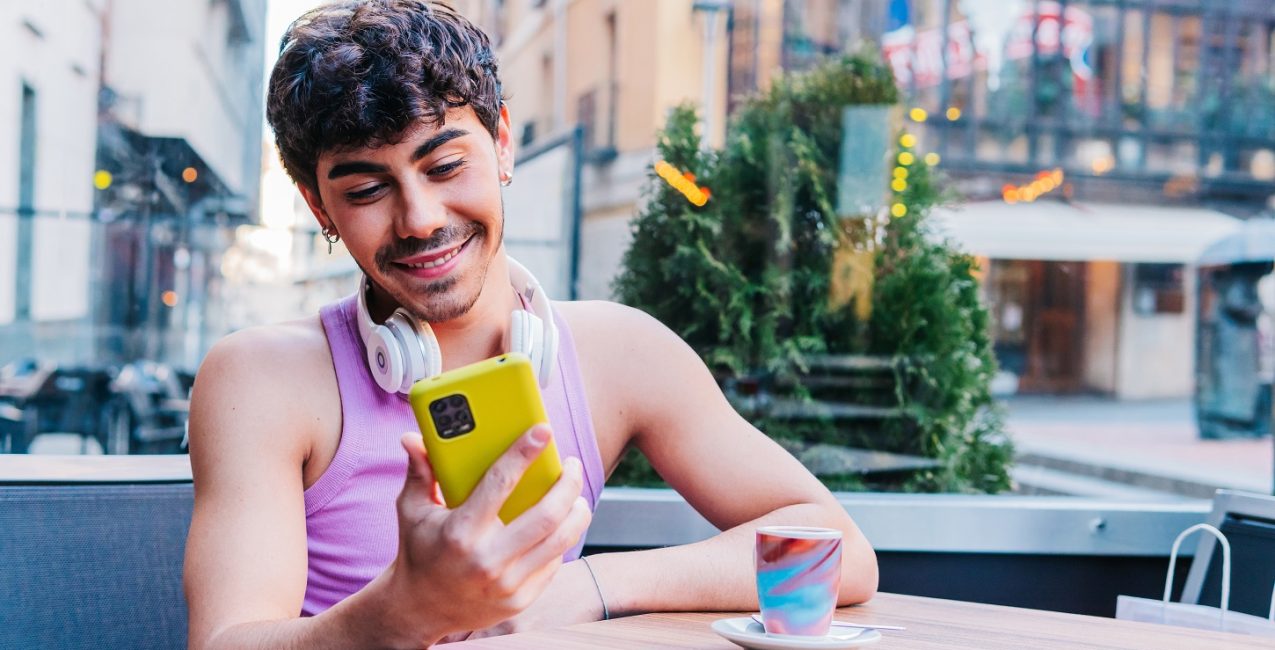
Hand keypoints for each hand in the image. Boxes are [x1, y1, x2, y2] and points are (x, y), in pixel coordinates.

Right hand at [382, 425, 592, 644]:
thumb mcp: (412, 511)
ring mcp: (506, 584)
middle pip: (546, 515)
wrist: (419, 609)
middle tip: (572, 464)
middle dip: (568, 483)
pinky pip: (553, 563)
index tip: (543, 430)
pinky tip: (561, 524)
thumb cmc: (419, 550)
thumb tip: (411, 437)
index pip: (500, 484)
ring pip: (560, 540)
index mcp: (459, 532)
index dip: (524, 453)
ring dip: (577, 511)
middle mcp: (486, 560)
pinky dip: (562, 539)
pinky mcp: (520, 600)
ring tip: (574, 494)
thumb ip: (419, 472)